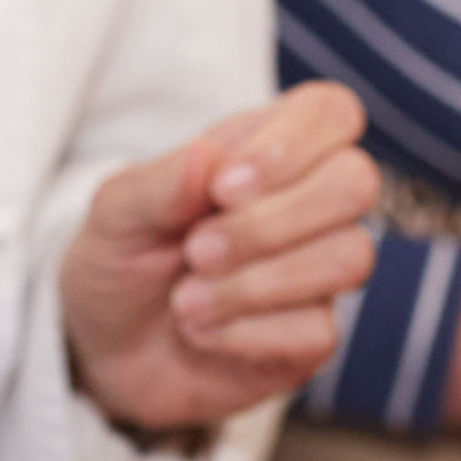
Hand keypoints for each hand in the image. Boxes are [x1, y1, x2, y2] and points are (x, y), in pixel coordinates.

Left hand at [59, 83, 379, 433]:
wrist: (103, 349)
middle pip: (357, 181)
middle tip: (197, 250)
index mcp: (263, 152)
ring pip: (349, 256)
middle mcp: (305, 205)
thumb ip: (159, 182)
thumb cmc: (120, 261)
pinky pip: (319, 330)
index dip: (291, 144)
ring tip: (186, 299)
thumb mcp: (115, 213)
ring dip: (254, 283)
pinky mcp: (312, 339)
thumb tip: (209, 154)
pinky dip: (245, 333)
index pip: (331, 112)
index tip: (222, 187)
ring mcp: (316, 273)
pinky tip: (202, 332)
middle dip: (269, 222)